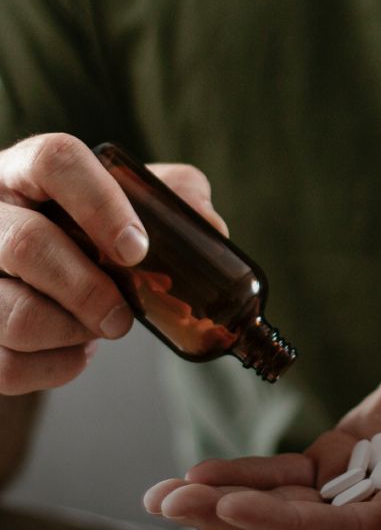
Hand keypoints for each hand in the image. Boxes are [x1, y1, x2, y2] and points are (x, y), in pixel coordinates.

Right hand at [0, 133, 226, 394]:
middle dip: (90, 290)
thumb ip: (171, 197)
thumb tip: (211, 228)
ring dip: (73, 332)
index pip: (55, 161)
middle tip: (125, 316)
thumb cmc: (80, 227)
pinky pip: (6, 364)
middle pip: (27, 245)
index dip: (100, 205)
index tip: (138, 249)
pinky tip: (75, 351)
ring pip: (15, 315)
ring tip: (100, 326)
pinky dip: (55, 367)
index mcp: (25, 168)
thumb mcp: (126, 198)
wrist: (28, 268)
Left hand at [143, 341, 380, 529]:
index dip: (286, 525)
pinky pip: (293, 477)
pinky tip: (203, 472)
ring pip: (288, 510)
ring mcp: (366, 496)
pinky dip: (250, 475)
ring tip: (163, 494)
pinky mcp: (351, 464)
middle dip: (233, 519)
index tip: (230, 505)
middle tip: (168, 503)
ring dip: (226, 502)